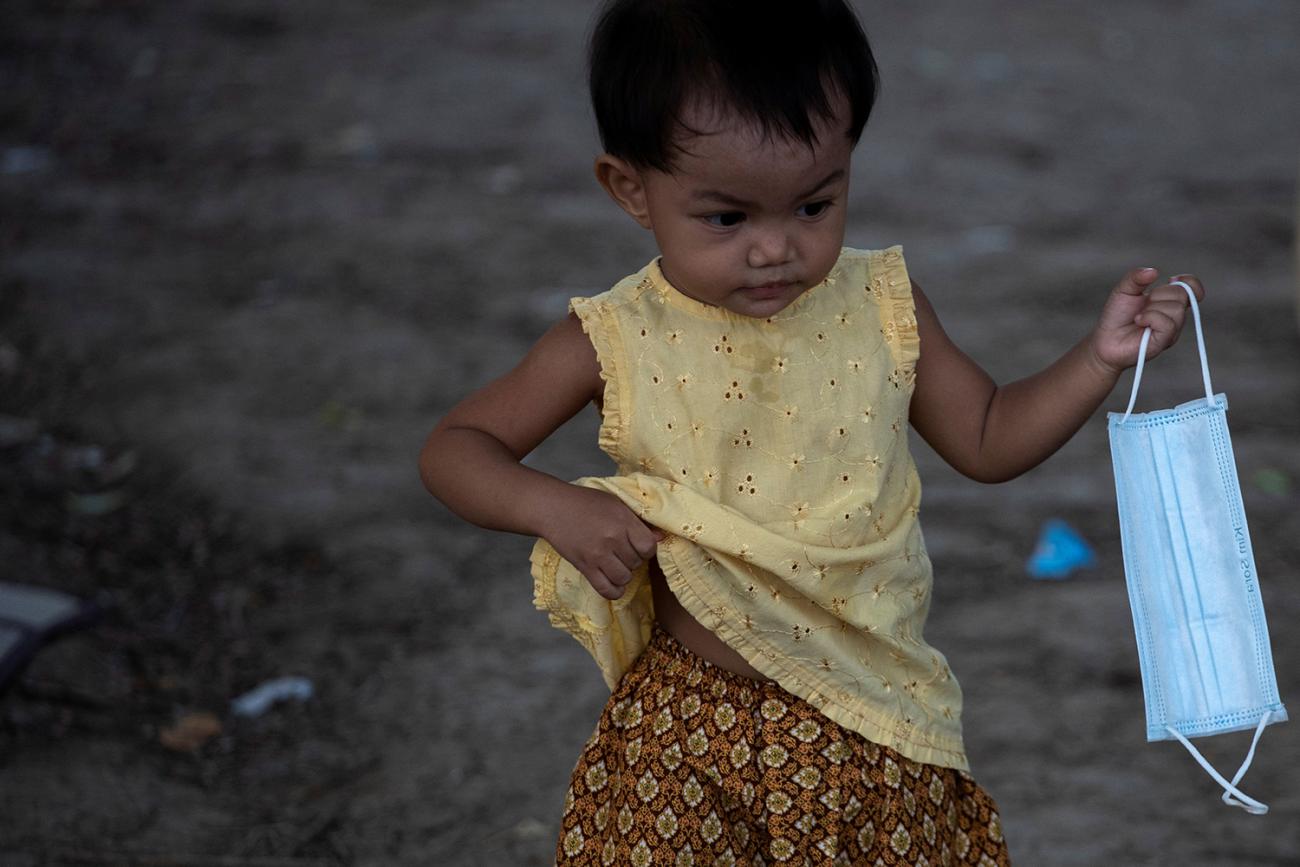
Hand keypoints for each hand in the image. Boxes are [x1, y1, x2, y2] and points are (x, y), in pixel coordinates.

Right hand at [538, 485, 663, 599]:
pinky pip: (607, 590)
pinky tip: (612, 582)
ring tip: (615, 563)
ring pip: (624, 577)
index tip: (637, 544)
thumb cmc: (586, 503)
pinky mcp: (585, 567)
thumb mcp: (616, 504)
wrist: (553, 508)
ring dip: (623, 574)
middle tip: (621, 551)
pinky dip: (614, 591)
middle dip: (632, 559)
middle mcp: (612, 539)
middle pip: (636, 562)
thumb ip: (639, 521)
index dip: (646, 548)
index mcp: (623, 520)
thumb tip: (661, 537)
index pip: (649, 547)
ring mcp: (598, 555)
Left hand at [1088, 268, 1205, 375]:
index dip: (1189, 282)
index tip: (1171, 279)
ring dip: (1151, 309)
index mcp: (1169, 300)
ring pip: (1176, 309)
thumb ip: (1136, 277)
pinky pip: (1168, 324)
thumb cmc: (1116, 317)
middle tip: (1142, 306)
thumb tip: (1154, 271)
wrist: (1105, 340)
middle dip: (1159, 294)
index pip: (1192, 287)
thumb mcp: (1123, 290)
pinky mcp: (1165, 341)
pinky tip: (1139, 321)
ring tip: (1138, 317)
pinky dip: (1150, 318)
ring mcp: (1172, 329)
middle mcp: (1174, 314)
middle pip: (1183, 294)